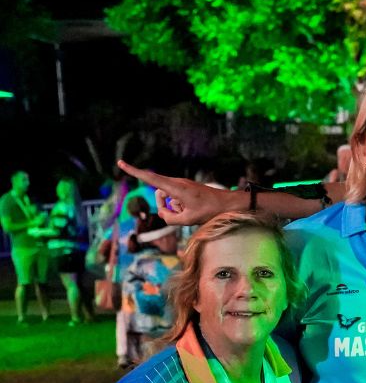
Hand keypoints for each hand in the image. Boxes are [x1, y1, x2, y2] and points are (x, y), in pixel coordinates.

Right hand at [116, 160, 240, 226]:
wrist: (228, 203)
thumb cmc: (210, 210)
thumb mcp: (189, 219)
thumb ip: (170, 218)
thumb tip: (162, 213)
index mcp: (176, 187)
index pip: (150, 178)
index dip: (134, 172)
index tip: (120, 163)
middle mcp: (177, 183)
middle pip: (158, 194)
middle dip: (163, 206)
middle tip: (178, 213)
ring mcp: (181, 185)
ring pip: (167, 198)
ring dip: (173, 208)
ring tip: (189, 211)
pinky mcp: (185, 188)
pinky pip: (175, 199)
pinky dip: (179, 206)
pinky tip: (193, 209)